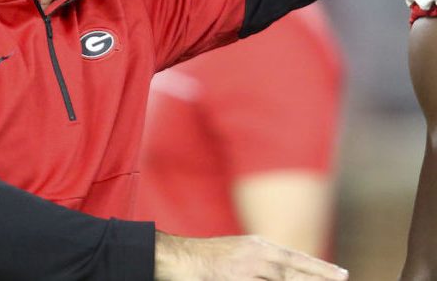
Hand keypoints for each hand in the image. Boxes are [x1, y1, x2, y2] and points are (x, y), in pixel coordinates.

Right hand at [155, 232, 347, 279]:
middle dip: (320, 280)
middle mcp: (259, 255)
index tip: (342, 275)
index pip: (297, 259)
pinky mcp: (239, 280)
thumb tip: (280, 269)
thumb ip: (260, 261)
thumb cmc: (207, 258)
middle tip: (343, 280)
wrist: (181, 257)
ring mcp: (250, 269)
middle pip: (296, 273)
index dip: (320, 269)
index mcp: (260, 246)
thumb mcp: (238, 252)